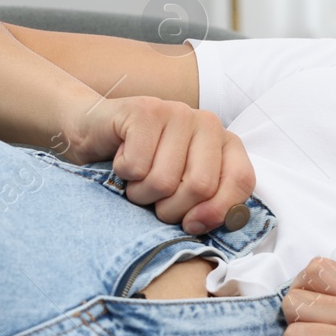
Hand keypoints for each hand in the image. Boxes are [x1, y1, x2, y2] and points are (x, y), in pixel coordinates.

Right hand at [57, 90, 254, 234]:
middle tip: (154, 200)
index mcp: (226, 144)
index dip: (217, 212)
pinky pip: (137, 167)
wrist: (94, 133)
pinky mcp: (146, 110)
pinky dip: (122, 174)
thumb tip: (201, 224)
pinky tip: (122, 159)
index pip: (241, 181)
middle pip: (200, 187)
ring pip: (164, 181)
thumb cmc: (143, 170)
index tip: (191, 225)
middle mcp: (208, 123)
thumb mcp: (180, 193)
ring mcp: (177, 112)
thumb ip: (204, 208)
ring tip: (135, 179)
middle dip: (170, 209)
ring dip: (140, 194)